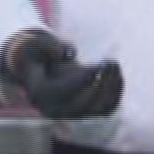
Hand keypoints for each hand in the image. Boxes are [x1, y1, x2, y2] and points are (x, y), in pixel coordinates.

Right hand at [0, 30, 122, 120]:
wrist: (37, 65)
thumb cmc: (36, 50)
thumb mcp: (36, 41)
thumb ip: (49, 45)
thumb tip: (70, 54)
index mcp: (38, 92)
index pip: (61, 91)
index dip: (81, 80)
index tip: (98, 65)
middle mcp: (52, 108)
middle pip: (80, 105)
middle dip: (99, 84)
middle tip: (110, 62)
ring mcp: (68, 113)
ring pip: (95, 109)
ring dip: (110, 88)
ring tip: (114, 64)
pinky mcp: (83, 111)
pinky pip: (104, 109)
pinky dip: (115, 94)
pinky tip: (117, 74)